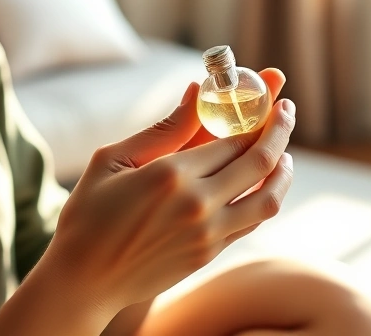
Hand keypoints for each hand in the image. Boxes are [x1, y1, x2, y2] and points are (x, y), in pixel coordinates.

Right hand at [38, 73, 294, 317]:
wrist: (85, 278)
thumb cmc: (89, 213)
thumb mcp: (114, 160)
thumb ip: (163, 129)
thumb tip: (197, 92)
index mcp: (170, 174)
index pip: (232, 136)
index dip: (255, 112)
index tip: (267, 94)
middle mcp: (197, 204)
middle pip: (259, 160)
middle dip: (279, 129)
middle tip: (285, 110)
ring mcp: (207, 233)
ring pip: (267, 197)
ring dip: (283, 169)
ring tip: (283, 152)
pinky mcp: (209, 254)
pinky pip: (251, 221)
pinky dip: (265, 198)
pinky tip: (261, 184)